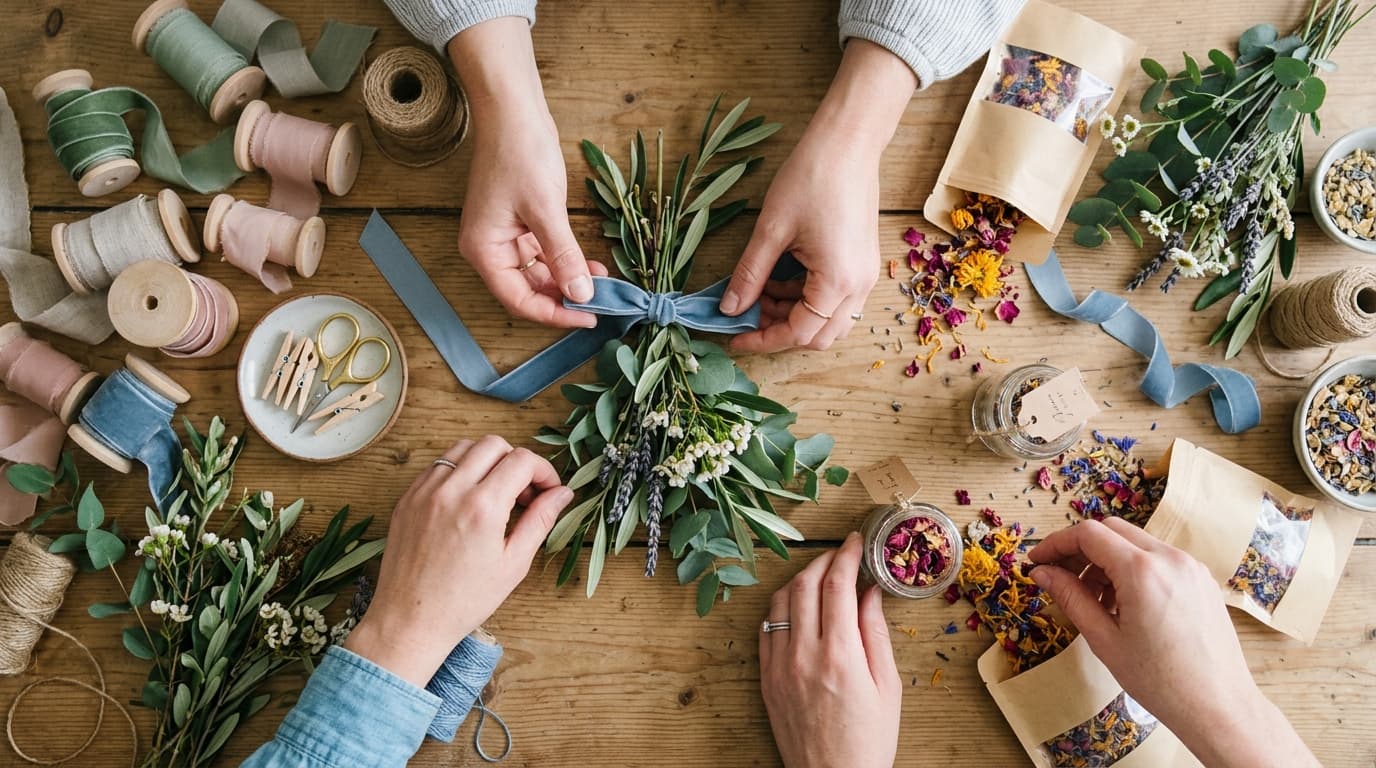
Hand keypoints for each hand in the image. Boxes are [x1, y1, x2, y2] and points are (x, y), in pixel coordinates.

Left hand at [345, 436, 572, 687]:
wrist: (409, 620)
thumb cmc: (464, 600)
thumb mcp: (513, 564)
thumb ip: (540, 521)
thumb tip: (563, 493)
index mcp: (483, 507)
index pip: (522, 460)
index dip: (544, 471)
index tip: (549, 491)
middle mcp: (451, 490)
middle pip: (494, 444)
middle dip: (517, 461)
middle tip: (524, 493)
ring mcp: (425, 490)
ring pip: (464, 448)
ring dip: (487, 461)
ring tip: (495, 494)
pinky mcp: (407, 497)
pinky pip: (439, 465)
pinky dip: (460, 471)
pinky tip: (468, 500)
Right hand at [446, 19, 606, 327]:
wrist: (513, 110)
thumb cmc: (520, 154)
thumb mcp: (546, 210)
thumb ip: (563, 256)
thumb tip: (581, 295)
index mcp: (484, 250)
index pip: (519, 300)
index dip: (554, 314)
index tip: (588, 317)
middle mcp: (489, 248)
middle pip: (528, 290)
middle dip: (565, 297)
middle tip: (603, 302)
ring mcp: (504, 235)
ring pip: (539, 273)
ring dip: (569, 279)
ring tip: (603, 281)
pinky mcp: (519, 222)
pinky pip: (543, 253)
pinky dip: (566, 260)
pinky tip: (591, 264)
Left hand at [722, 41, 915, 351]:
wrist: (849, 142)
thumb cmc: (811, 178)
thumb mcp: (771, 230)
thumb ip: (750, 274)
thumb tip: (729, 309)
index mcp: (837, 282)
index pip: (798, 334)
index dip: (763, 340)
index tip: (734, 337)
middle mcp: (858, 286)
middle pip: (818, 337)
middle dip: (780, 331)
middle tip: (748, 314)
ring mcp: (865, 275)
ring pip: (829, 321)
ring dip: (794, 315)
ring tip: (761, 291)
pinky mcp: (862, 263)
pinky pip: (837, 300)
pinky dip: (808, 300)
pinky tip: (782, 277)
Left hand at [760, 532, 900, 767]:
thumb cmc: (868, 742)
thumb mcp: (887, 686)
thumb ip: (875, 633)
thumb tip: (870, 592)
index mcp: (839, 655)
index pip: (838, 584)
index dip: (847, 554)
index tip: (857, 542)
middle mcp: (803, 655)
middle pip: (806, 584)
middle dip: (824, 559)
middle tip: (841, 554)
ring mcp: (779, 666)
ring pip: (781, 602)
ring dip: (800, 579)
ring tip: (821, 576)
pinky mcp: (766, 679)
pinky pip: (767, 629)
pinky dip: (782, 608)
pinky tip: (799, 607)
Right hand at [1028, 518, 1318, 767]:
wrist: (1218, 706)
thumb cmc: (1159, 681)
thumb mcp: (1104, 640)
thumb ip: (1071, 597)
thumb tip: (1042, 573)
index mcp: (1142, 571)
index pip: (1088, 534)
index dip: (1056, 544)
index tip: (1037, 562)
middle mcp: (1169, 558)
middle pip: (1111, 530)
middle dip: (1080, 548)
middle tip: (1060, 577)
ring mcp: (1190, 566)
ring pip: (1135, 542)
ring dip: (1106, 558)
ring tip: (1094, 598)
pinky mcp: (1201, 579)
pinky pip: (1158, 558)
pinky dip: (1133, 567)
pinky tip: (1124, 602)